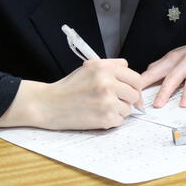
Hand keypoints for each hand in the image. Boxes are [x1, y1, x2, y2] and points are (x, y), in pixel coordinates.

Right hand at [0, 59, 142, 129]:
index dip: (133, 85)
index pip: (136, 78)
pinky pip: (120, 120)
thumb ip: (112, 65)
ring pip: (128, 109)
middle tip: (113, 100)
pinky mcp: (105, 118)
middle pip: (135, 94)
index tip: (128, 90)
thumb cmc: (70, 86)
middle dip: (126, 98)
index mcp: (105, 68)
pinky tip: (98, 115)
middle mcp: (107, 83)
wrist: (49, 104)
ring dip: (118, 110)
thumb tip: (132, 73)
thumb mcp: (89, 67)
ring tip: (101, 107)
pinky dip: (111, 120)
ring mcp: (107, 102)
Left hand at [140, 31, 185, 108]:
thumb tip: (146, 72)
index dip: (144, 84)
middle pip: (173, 77)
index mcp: (175, 59)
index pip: (155, 72)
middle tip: (157, 105)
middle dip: (164, 91)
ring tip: (183, 105)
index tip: (136, 96)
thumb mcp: (178, 54)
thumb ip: (163, 64)